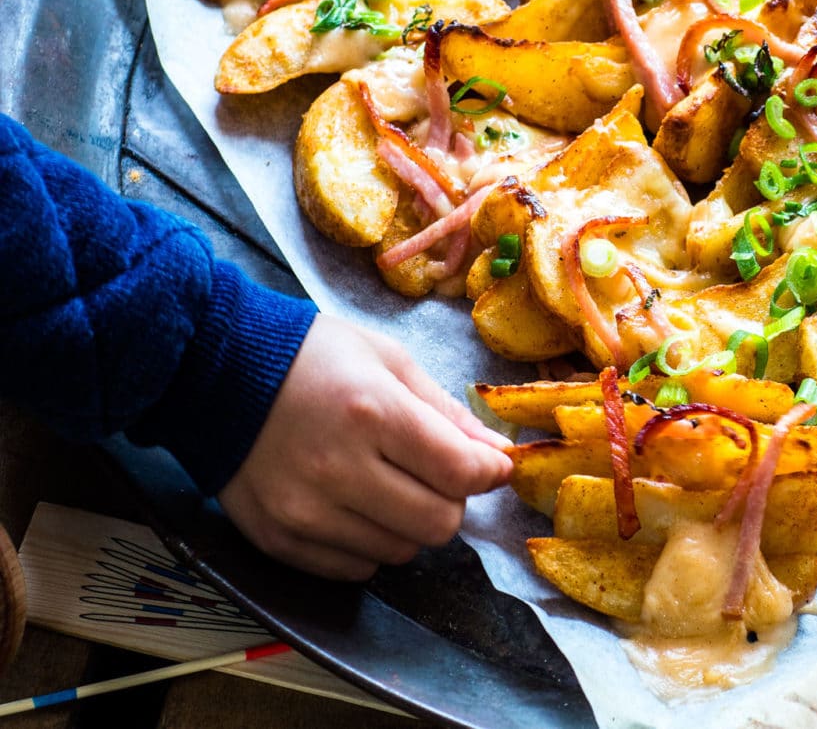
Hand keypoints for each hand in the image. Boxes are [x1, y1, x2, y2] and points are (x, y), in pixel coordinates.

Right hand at [219, 315, 510, 579]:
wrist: (214, 369)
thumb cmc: (310, 355)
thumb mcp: (387, 359)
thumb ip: (444, 410)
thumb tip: (494, 455)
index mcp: (373, 412)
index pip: (459, 473)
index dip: (489, 473)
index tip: (492, 466)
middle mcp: (339, 469)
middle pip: (437, 524)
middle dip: (453, 501)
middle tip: (437, 474)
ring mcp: (305, 511)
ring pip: (400, 551)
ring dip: (410, 523)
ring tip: (389, 483)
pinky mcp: (277, 539)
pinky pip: (354, 569)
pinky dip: (370, 544)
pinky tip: (356, 505)